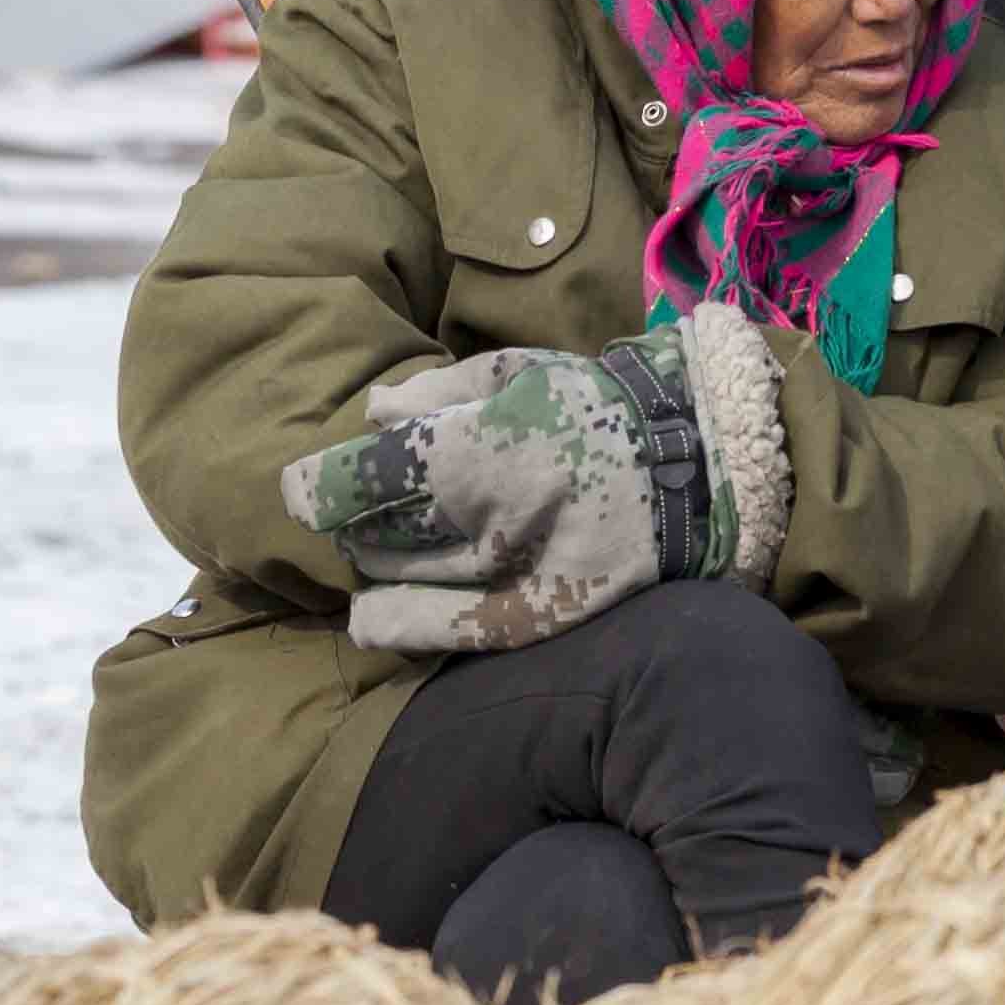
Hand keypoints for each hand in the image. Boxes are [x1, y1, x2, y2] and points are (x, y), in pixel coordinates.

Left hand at [281, 305, 793, 655]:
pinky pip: (457, 630)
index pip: (366, 475)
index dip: (316, 486)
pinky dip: (403, 626)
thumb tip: (370, 415)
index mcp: (485, 441)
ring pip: (409, 575)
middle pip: (379, 529)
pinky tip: (367, 622)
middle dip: (351, 523)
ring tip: (370, 549)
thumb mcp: (522, 373)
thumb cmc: (602, 409)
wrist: (703, 469)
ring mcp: (519, 568)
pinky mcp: (546, 611)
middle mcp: (494, 511)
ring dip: (376, 563)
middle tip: (347, 516)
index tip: (300, 489)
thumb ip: (439, 393)